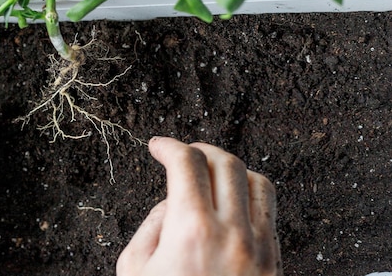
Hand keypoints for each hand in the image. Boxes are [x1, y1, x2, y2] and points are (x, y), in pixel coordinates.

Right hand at [117, 137, 281, 275]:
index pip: (186, 163)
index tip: (157, 147)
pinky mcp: (274, 260)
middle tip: (183, 153)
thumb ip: (150, 226)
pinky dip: (250, 193)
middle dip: (199, 149)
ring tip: (211, 173)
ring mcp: (259, 246)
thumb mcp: (134, 270)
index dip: (167, 146)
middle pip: (224, 162)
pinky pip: (269, 210)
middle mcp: (231, 232)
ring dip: (231, 167)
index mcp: (191, 231)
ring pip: (256, 180)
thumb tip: (170, 202)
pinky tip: (232, 201)